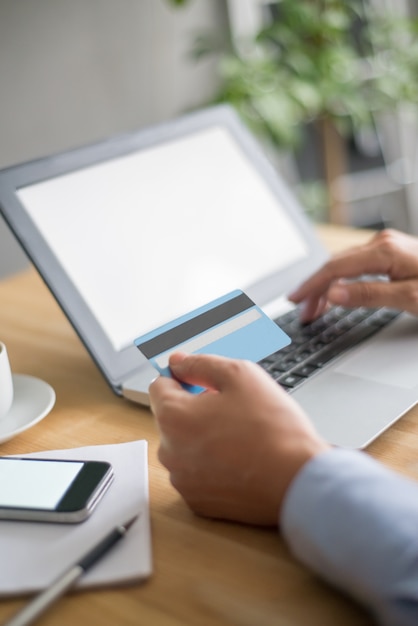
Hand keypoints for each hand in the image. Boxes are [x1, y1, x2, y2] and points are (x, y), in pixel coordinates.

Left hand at [149, 352, 328, 525]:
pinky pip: (195, 472)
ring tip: (239, 436)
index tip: (202, 381)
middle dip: (195, 408)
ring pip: (184, 445)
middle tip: (232, 409)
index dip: (182, 377)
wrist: (297, 480)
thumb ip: (201, 363)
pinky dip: (210, 464)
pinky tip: (238, 460)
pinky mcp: (197, 501)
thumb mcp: (240, 375)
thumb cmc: (272, 428)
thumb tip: (178, 361)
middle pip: (172, 417)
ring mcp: (182, 479)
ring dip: (202, 437)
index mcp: (173, 417)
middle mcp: (169, 451)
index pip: (159, 385)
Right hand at [289, 229, 417, 321]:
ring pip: (344, 265)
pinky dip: (342, 281)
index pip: (334, 268)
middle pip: (335, 265)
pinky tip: (337, 293)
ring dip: (327, 286)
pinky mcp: (392, 253)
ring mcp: (387, 246)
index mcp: (383, 251)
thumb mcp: (410, 299)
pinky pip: (357, 266)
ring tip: (314, 308)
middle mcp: (382, 243)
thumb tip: (333, 293)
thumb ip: (369, 295)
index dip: (311, 286)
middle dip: (315, 288)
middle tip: (301, 313)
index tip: (294, 301)